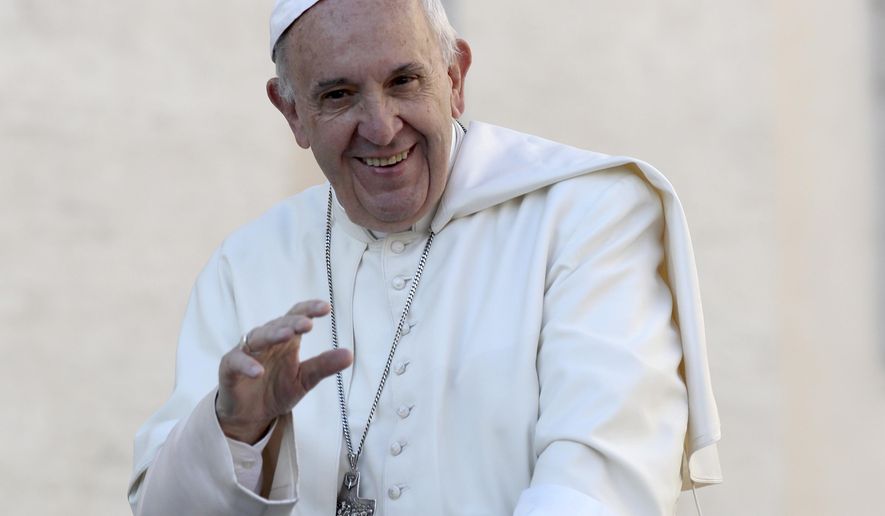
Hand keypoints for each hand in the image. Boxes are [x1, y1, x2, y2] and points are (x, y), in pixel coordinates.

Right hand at [215, 300, 351, 442]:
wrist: (250, 415)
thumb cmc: (276, 390)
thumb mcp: (304, 380)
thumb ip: (324, 366)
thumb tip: (350, 354)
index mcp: (286, 340)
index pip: (297, 316)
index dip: (309, 310)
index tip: (325, 308)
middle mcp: (266, 340)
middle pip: (279, 324)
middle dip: (293, 322)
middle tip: (308, 323)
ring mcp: (246, 352)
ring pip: (258, 337)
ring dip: (272, 335)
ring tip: (287, 335)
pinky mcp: (229, 368)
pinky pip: (236, 361)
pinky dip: (246, 365)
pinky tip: (258, 371)